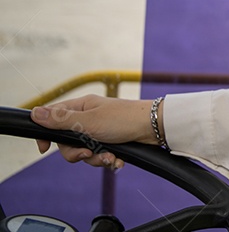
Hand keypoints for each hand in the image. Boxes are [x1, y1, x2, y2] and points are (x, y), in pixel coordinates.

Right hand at [31, 94, 158, 169]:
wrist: (155, 128)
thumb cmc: (124, 119)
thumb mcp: (88, 121)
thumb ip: (61, 120)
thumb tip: (35, 113)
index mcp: (81, 107)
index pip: (53, 118)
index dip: (47, 134)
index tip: (45, 148)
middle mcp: (88, 118)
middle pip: (67, 142)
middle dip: (77, 153)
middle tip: (88, 153)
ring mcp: (100, 131)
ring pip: (84, 153)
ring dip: (95, 158)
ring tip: (109, 156)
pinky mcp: (111, 142)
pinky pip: (99, 156)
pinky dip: (107, 160)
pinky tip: (117, 160)